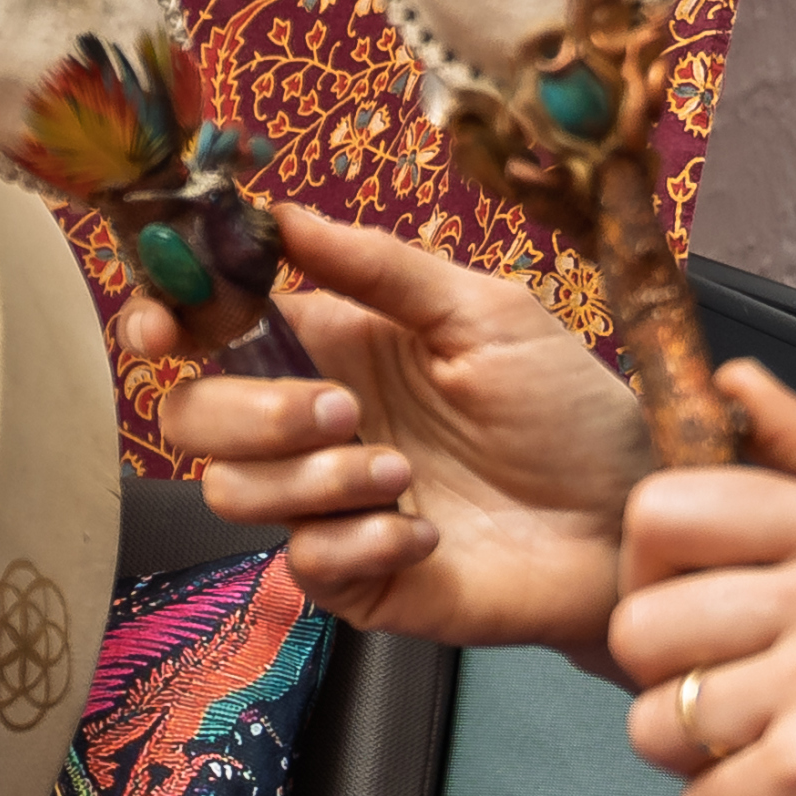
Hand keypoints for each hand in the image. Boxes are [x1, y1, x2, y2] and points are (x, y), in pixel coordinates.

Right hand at [122, 203, 654, 653]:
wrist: (628, 522)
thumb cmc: (567, 412)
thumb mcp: (486, 312)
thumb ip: (379, 268)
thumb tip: (280, 215)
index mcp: (331, 350)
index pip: (209, 332)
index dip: (167, 321)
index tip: (166, 327)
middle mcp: (312, 429)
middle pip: (194, 418)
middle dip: (253, 411)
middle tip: (345, 411)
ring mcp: (326, 509)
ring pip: (234, 493)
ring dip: (316, 479)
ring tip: (406, 475)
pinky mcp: (354, 580)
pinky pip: (304, 562)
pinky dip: (362, 542)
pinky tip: (428, 536)